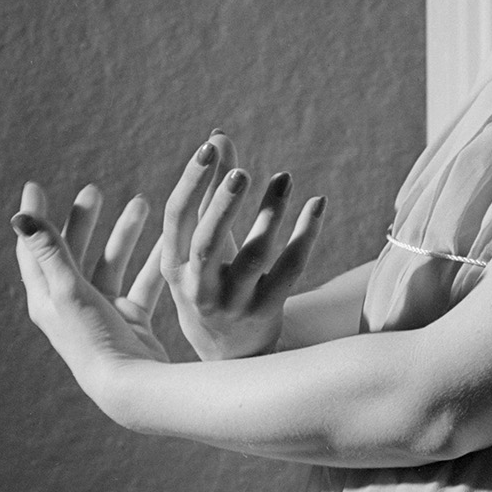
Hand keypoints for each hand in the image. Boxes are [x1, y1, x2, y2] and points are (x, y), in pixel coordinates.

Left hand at [11, 178, 170, 393]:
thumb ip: (50, 250)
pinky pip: (142, 282)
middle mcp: (71, 304)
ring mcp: (103, 312)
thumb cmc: (94, 339)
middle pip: (73, 251)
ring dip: (124, 234)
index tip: (36, 185)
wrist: (131, 387)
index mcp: (47, 297)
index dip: (35, 218)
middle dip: (84, 219)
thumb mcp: (69, 290)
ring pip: (111, 263)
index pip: (33, 249)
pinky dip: (154, 261)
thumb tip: (20, 216)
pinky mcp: (131, 321)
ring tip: (143, 204)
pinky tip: (170, 240)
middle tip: (94, 191)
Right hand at [159, 131, 326, 360]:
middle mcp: (199, 287)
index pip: (176, 218)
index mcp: (174, 266)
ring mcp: (234, 303)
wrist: (229, 356)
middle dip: (223, 206)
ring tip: (284, 179)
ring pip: (253, 257)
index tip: (210, 147)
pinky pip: (290, 271)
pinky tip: (317, 205)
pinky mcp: (267, 312)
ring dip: (269, 215)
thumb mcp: (199, 245)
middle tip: (242, 172)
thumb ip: (210, 191)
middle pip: (207, 243)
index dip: (192, 182)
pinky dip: (305, 236)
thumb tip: (219, 135)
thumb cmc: (211, 284)